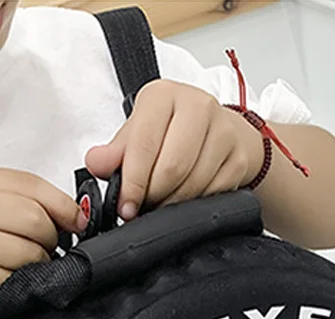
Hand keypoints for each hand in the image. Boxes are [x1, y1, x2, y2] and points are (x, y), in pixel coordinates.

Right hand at [0, 167, 86, 318]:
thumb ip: (10, 204)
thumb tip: (70, 213)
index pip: (29, 183)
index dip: (61, 204)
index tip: (76, 220)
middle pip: (36, 216)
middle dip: (50, 239)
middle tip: (43, 252)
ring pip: (32, 249)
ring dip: (36, 265)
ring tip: (12, 269)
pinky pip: (20, 278)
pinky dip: (19, 285)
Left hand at [85, 80, 264, 220]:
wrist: (217, 130)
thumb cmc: (171, 131)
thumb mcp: (137, 134)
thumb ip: (114, 152)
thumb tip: (96, 163)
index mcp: (164, 95)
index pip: (144, 145)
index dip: (132, 183)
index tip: (126, 207)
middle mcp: (198, 106)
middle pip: (172, 168)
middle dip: (153, 196)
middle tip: (144, 206)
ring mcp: (223, 132)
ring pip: (193, 185)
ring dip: (172, 205)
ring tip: (162, 203)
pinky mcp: (238, 159)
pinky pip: (212, 195)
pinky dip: (194, 205)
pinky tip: (184, 199)